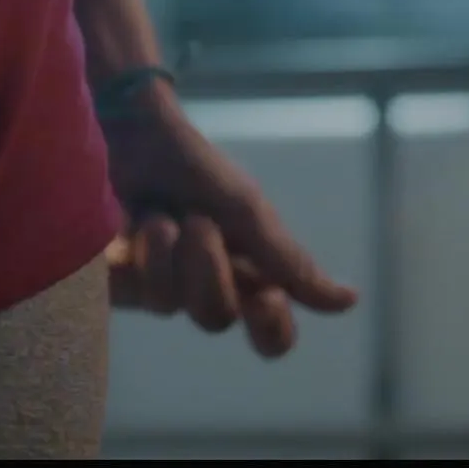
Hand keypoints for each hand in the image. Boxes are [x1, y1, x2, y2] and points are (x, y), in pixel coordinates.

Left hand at [103, 80, 356, 357]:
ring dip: (164, 250)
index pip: (270, 336)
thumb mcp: (247, 211)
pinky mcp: (119, 280)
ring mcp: (160, 287)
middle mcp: (206, 289)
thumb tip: (350, 301)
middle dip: (206, 266)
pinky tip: (129, 225)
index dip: (270, 329)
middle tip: (196, 220)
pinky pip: (128, 293)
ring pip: (167, 305)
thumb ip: (290, 261)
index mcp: (247, 276)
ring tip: (157, 215)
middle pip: (214, 318)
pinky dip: (134, 253)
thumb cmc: (196, 167)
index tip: (265, 297)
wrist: (134, 131)